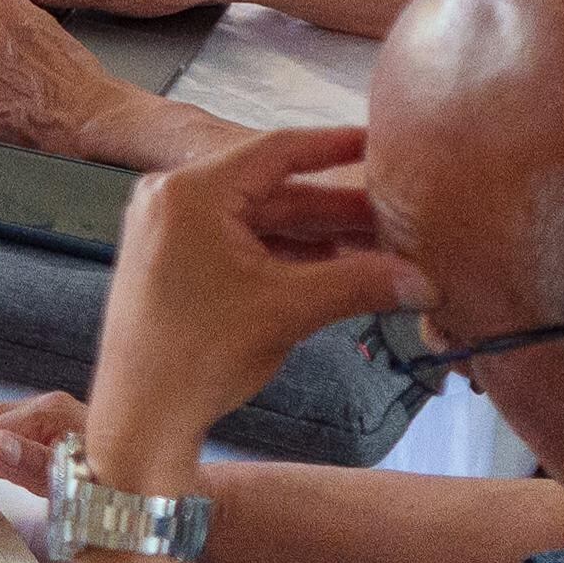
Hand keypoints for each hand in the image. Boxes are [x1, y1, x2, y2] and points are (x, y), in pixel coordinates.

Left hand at [86, 127, 430, 488]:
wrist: (140, 419)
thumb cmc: (199, 357)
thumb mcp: (289, 310)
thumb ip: (359, 283)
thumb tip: (423, 280)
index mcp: (191, 192)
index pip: (277, 150)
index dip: (334, 146)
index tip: (378, 142)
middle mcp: (173, 199)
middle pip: (271, 190)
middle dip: (335, 208)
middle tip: (396, 214)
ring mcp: (169, 231)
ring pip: (258, 221)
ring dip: (314, 235)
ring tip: (378, 246)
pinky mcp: (173, 263)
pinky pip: (239, 244)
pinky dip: (284, 255)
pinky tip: (335, 267)